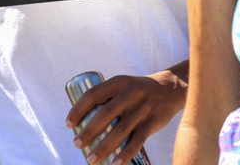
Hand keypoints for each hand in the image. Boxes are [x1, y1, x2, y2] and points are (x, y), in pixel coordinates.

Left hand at [66, 71, 186, 163]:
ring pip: (120, 130)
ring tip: (91, 159)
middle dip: (88, 131)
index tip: (69, 124)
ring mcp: (142, 109)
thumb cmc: (138, 91)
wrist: (170, 88)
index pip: (93, 94)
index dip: (78, 109)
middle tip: (77, 144)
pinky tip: (115, 163)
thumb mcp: (123, 85)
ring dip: (103, 147)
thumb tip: (81, 121)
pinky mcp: (152, 122)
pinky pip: (137, 141)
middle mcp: (130, 94)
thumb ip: (106, 98)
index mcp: (118, 82)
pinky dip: (125, 154)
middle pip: (105, 114)